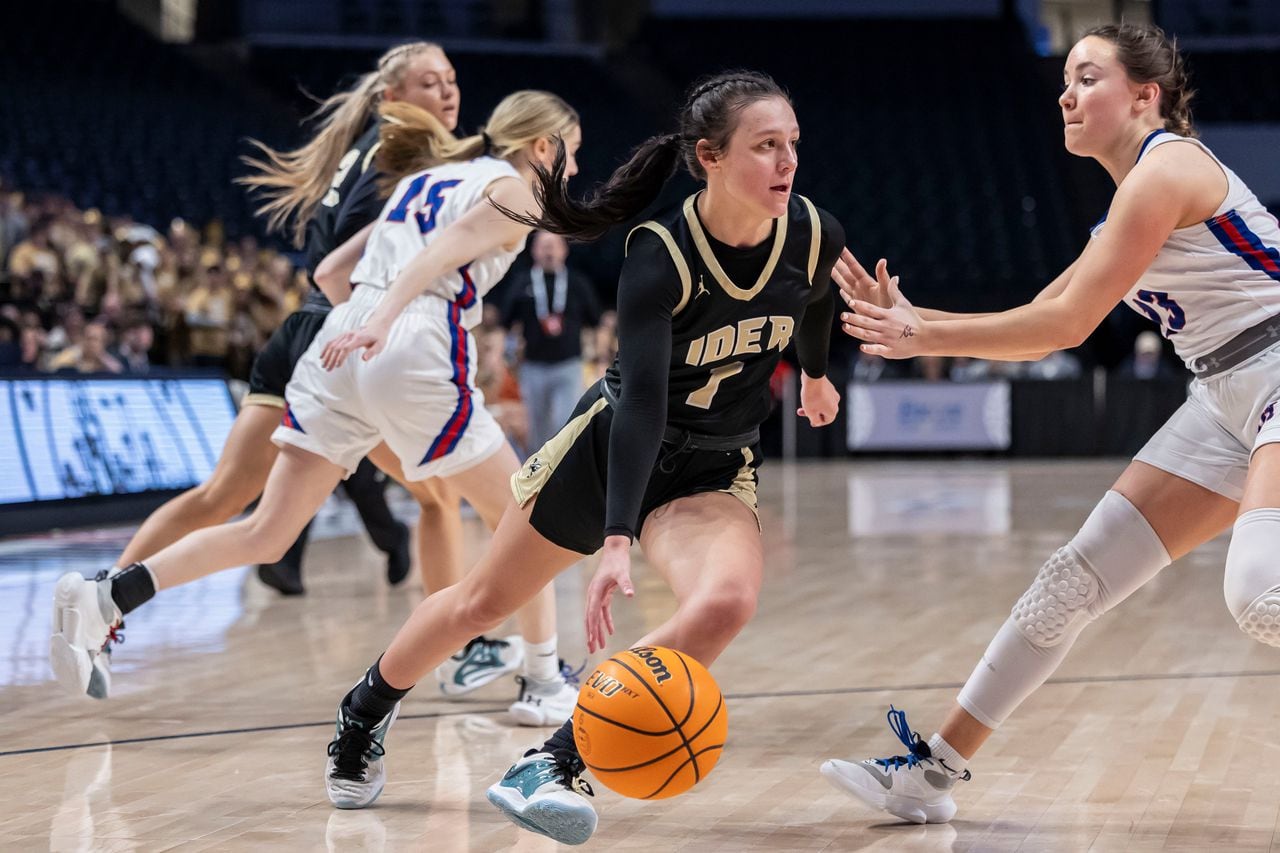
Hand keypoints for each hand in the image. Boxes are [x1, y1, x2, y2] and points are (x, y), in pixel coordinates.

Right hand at [320, 320, 389, 370]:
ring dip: (327, 355)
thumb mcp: (380, 345)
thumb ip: (372, 352)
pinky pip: (331, 341)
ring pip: (332, 345)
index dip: (340, 357)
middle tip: (328, 369)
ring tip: (323, 365)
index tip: (337, 366)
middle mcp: (349, 335)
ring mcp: (345, 334)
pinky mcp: (343, 335)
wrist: (376, 325)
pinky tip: (321, 356)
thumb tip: (364, 359)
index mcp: (358, 338)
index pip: (346, 348)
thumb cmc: (379, 337)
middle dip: (331, 359)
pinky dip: (326, 348)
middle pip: (337, 347)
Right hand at [585, 536, 633, 653]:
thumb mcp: (622, 571)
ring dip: (597, 631)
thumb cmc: (618, 560)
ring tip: (600, 646)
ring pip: (595, 617)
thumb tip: (631, 595)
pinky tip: (610, 631)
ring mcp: (598, 594)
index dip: (592, 628)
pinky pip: (603, 611)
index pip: (592, 613)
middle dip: (591, 634)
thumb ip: (625, 584)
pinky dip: (606, 621)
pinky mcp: (604, 594)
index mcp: (595, 591)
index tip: (592, 640)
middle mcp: (593, 594)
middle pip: (590, 618)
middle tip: (592, 649)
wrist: (615, 549)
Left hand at [797, 374, 838, 426]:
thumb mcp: (811, 412)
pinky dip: (815, 398)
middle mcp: (836, 402)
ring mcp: (833, 394)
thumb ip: (815, 421)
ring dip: (812, 405)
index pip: (827, 421)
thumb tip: (818, 423)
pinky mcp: (829, 387)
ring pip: (822, 403)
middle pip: (824, 412)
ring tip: (802, 403)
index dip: (818, 422)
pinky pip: (822, 396)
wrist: (813, 377)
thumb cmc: (811, 396)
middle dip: (812, 413)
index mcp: (833, 410)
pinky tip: (807, 395)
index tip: (810, 421)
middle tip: (800, 412)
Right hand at [832, 250, 892, 309]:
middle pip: (846, 273)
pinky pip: (848, 298)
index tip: (840, 247)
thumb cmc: (891, 305)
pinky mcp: (858, 307)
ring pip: (844, 284)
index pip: (854, 267)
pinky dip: (843, 294)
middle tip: (827, 254)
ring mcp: (859, 296)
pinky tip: (839, 290)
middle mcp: (861, 287)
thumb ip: (883, 276)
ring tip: (828, 268)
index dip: (847, 257)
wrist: (892, 322)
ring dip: (836, 276)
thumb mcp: (886, 289)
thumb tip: (882, 261)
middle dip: (837, 264)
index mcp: (866, 282)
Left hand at [839, 266, 926, 358]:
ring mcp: (887, 339)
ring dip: (856, 331)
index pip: (871, 308)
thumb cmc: (913, 319)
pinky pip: (879, 350)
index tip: (850, 301)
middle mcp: (885, 326)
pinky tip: (861, 347)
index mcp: (887, 314)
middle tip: (843, 315)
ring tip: (845, 327)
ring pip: (868, 335)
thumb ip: (894, 291)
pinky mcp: (890, 350)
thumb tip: (893, 277)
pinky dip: (870, 349)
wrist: (925, 337)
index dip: (860, 304)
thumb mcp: (903, 304)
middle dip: (854, 318)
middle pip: (867, 321)